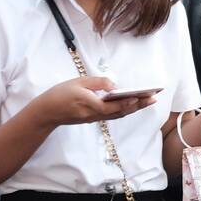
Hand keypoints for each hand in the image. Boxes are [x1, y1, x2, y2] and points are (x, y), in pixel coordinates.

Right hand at [34, 76, 155, 125]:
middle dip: (138, 105)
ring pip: (118, 114)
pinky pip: (112, 115)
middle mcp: (94, 114)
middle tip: (154, 98)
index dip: (129, 102)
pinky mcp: (93, 118)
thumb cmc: (60, 94)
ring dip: (134, 108)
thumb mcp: (78, 82)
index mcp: (90, 104)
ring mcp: (94, 118)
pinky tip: (132, 105)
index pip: (114, 105)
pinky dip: (124, 110)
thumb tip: (114, 85)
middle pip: (120, 111)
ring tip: (147, 101)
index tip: (143, 96)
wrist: (46, 112)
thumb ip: (97, 83)